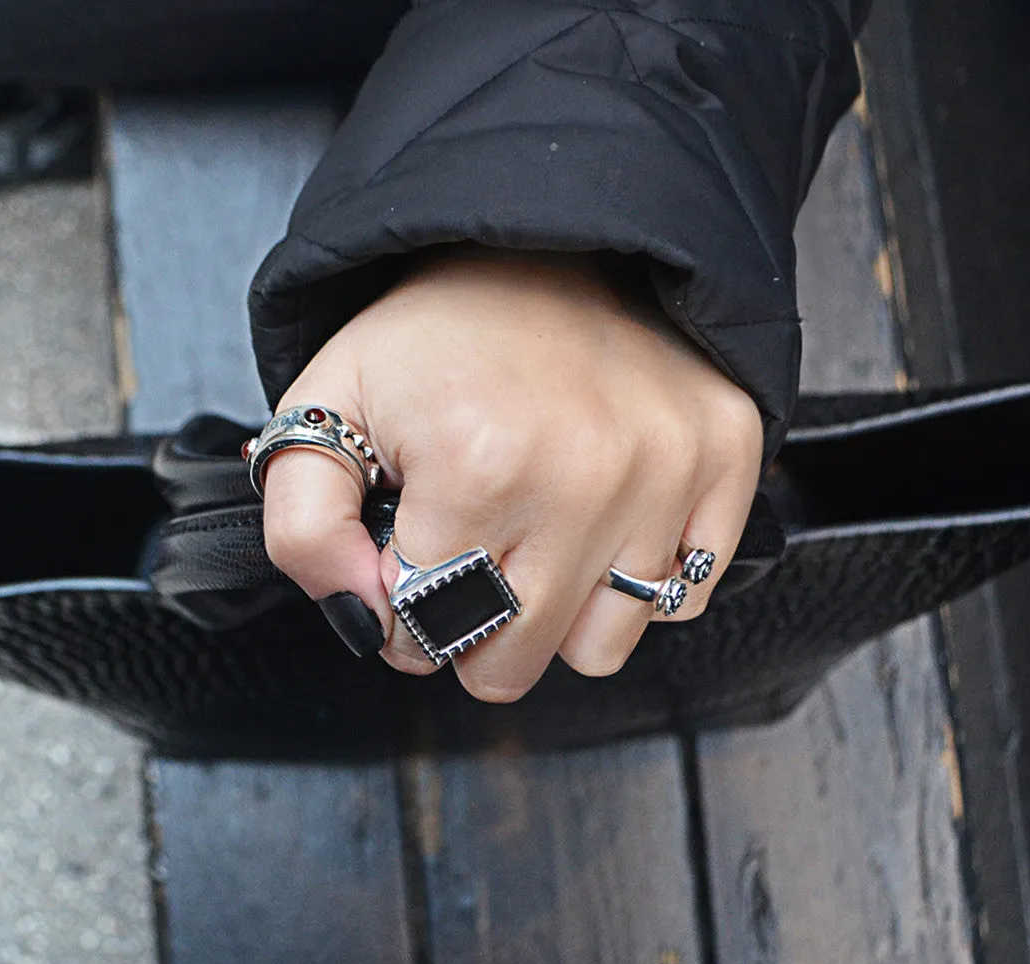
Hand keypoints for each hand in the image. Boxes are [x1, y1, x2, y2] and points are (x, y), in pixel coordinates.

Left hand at [262, 250, 762, 701]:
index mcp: (478, 462)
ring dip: (558, 612)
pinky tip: (601, 522)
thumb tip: (363, 617)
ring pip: (599, 649)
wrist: (549, 235)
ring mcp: (669, 473)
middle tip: (467, 556)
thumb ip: (304, 530)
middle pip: (512, 663)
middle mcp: (587, 478)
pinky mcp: (726, 461)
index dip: (402, 608)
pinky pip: (680, 599)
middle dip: (472, 629)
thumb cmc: (440, 328)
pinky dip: (634, 580)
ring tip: (538, 533)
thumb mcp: (324, 406)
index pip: (425, 631)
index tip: (409, 558)